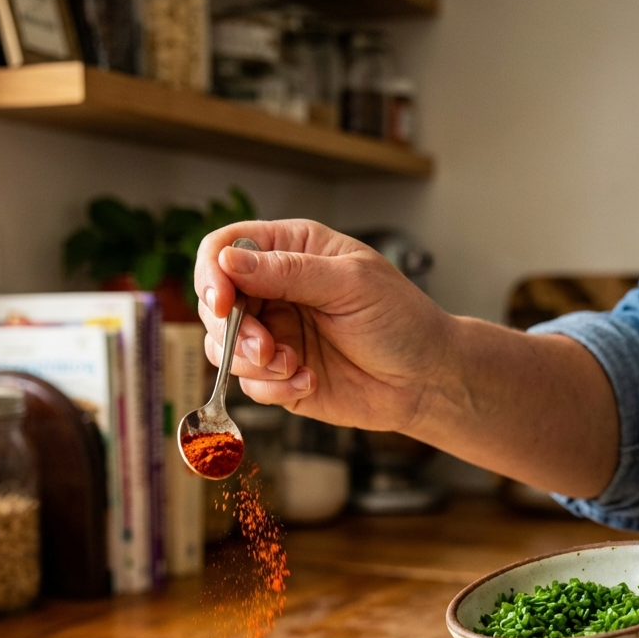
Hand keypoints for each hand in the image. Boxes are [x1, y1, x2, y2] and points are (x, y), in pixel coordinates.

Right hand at [194, 218, 618, 496]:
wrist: (425, 380)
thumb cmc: (400, 320)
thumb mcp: (349, 283)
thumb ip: (287, 272)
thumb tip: (227, 263)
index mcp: (291, 251)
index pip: (225, 250)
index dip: (213, 275)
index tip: (221, 304)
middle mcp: (275, 290)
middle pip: (215, 302)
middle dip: (231, 329)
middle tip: (265, 349)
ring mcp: (274, 334)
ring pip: (224, 347)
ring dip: (250, 363)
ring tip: (293, 367)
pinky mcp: (279, 376)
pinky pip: (250, 385)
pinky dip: (273, 387)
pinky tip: (309, 383)